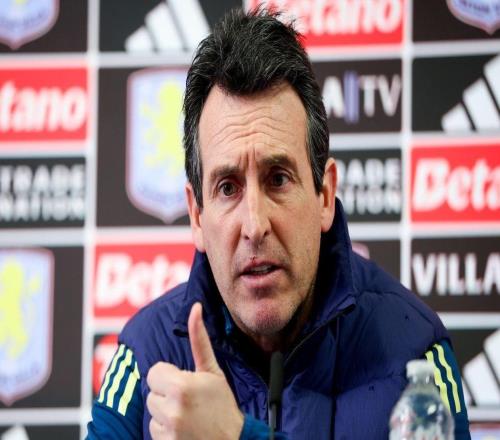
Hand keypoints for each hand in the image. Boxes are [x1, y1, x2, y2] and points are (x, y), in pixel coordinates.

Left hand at [146, 302, 243, 438]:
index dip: (170, 376)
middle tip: (189, 401)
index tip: (187, 384)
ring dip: (165, 412)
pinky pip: (154, 430)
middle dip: (167, 394)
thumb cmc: (223, 405)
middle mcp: (171, 408)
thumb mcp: (212, 371)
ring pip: (152, 411)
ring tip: (188, 416)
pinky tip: (183, 430)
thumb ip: (199, 339)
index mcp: (181, 385)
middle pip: (152, 392)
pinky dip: (165, 431)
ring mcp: (167, 429)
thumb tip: (195, 307)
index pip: (155, 372)